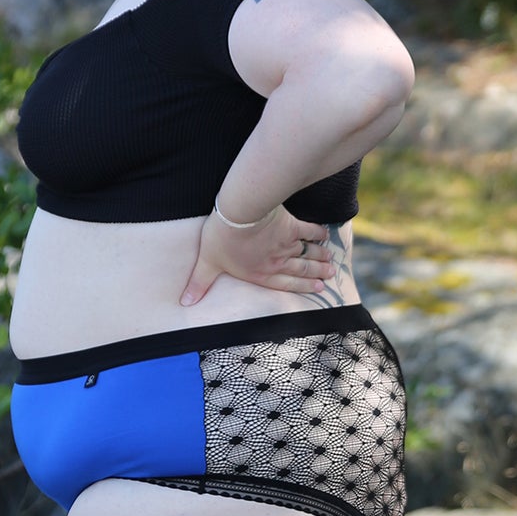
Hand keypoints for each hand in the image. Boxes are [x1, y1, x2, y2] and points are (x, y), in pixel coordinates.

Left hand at [179, 205, 334, 305]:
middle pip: (302, 270)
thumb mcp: (207, 263)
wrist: (239, 213)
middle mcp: (277, 263)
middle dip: (317, 274)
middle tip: (330, 276)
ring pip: (308, 254)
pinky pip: (309, 232)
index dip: (302, 287)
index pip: (285, 284)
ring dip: (320, 258)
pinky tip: (325, 236)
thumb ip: (199, 284)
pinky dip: (318, 234)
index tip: (318, 289)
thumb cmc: (222, 238)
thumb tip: (185, 303)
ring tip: (331, 262)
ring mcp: (286, 245)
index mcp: (260, 274)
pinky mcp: (291, 227)